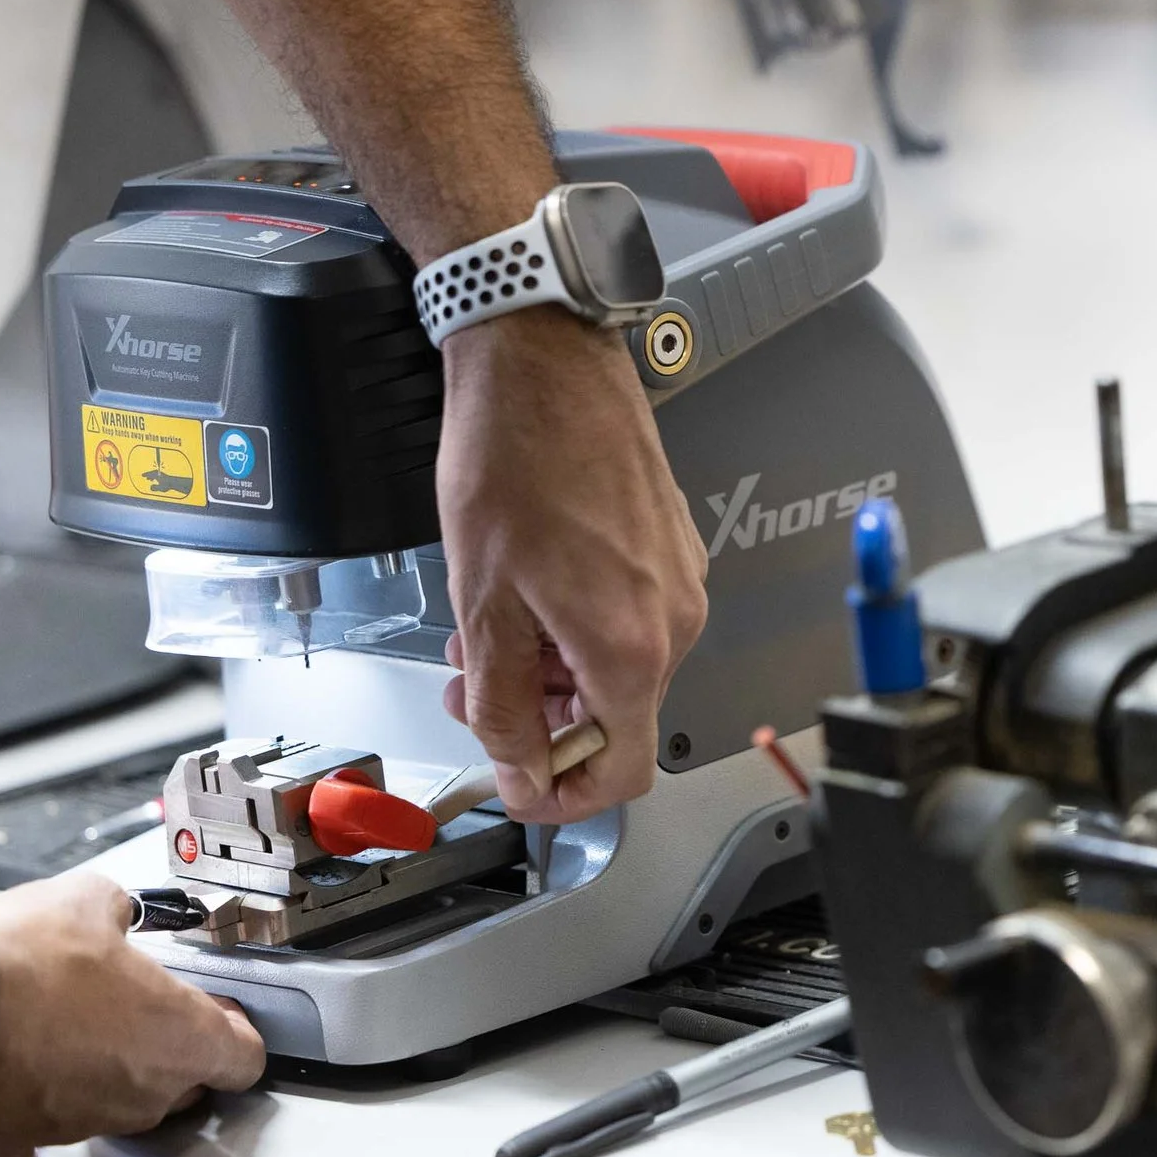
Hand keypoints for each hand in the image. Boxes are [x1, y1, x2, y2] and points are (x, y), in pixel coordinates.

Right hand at [0, 873, 266, 1156]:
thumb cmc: (20, 969)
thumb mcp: (86, 900)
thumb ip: (115, 908)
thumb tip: (109, 908)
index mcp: (178, 1035)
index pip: (243, 1056)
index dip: (232, 1029)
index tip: (218, 1012)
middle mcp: (141, 1091)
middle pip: (183, 1083)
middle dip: (168, 1048)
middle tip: (138, 1009)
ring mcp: (86, 1122)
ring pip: (116, 1105)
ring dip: (102, 1072)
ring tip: (69, 1025)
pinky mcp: (25, 1138)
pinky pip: (38, 1138)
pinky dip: (32, 1115)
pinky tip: (19, 1083)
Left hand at [437, 307, 708, 820]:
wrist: (545, 360)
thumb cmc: (515, 455)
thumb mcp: (482, 601)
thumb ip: (502, 704)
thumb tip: (518, 768)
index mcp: (631, 647)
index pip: (622, 773)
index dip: (563, 796)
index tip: (518, 782)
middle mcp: (674, 620)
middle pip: (616, 719)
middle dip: (540, 718)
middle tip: (476, 688)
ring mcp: (680, 581)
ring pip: (619, 668)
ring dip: (553, 669)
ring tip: (495, 623)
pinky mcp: (673, 548)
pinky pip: (631, 620)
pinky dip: (577, 626)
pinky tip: (530, 586)